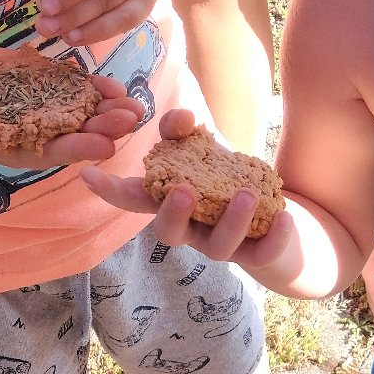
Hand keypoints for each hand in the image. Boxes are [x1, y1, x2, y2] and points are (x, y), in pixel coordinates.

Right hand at [0, 47, 143, 167]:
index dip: (79, 147)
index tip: (105, 145)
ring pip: (85, 113)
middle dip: (105, 127)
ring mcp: (49, 111)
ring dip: (110, 110)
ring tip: (135, 103)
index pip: (54, 151)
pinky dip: (96, 87)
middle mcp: (40, 134)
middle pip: (78, 133)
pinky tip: (117, 86)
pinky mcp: (50, 88)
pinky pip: (77, 90)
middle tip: (131, 118)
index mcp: (20, 149)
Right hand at [81, 108, 296, 268]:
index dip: (112, 192)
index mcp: (172, 204)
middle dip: (173, 214)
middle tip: (183, 191)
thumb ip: (183, 132)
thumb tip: (181, 119)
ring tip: (247, 194)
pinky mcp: (258, 254)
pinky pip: (263, 253)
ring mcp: (223, 245)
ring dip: (231, 221)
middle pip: (170, 233)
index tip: (87, 175)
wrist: (276, 218)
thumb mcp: (202, 151)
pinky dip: (275, 237)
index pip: (136, 200)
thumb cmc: (226, 181)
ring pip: (219, 246)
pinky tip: (286, 217)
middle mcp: (192, 229)